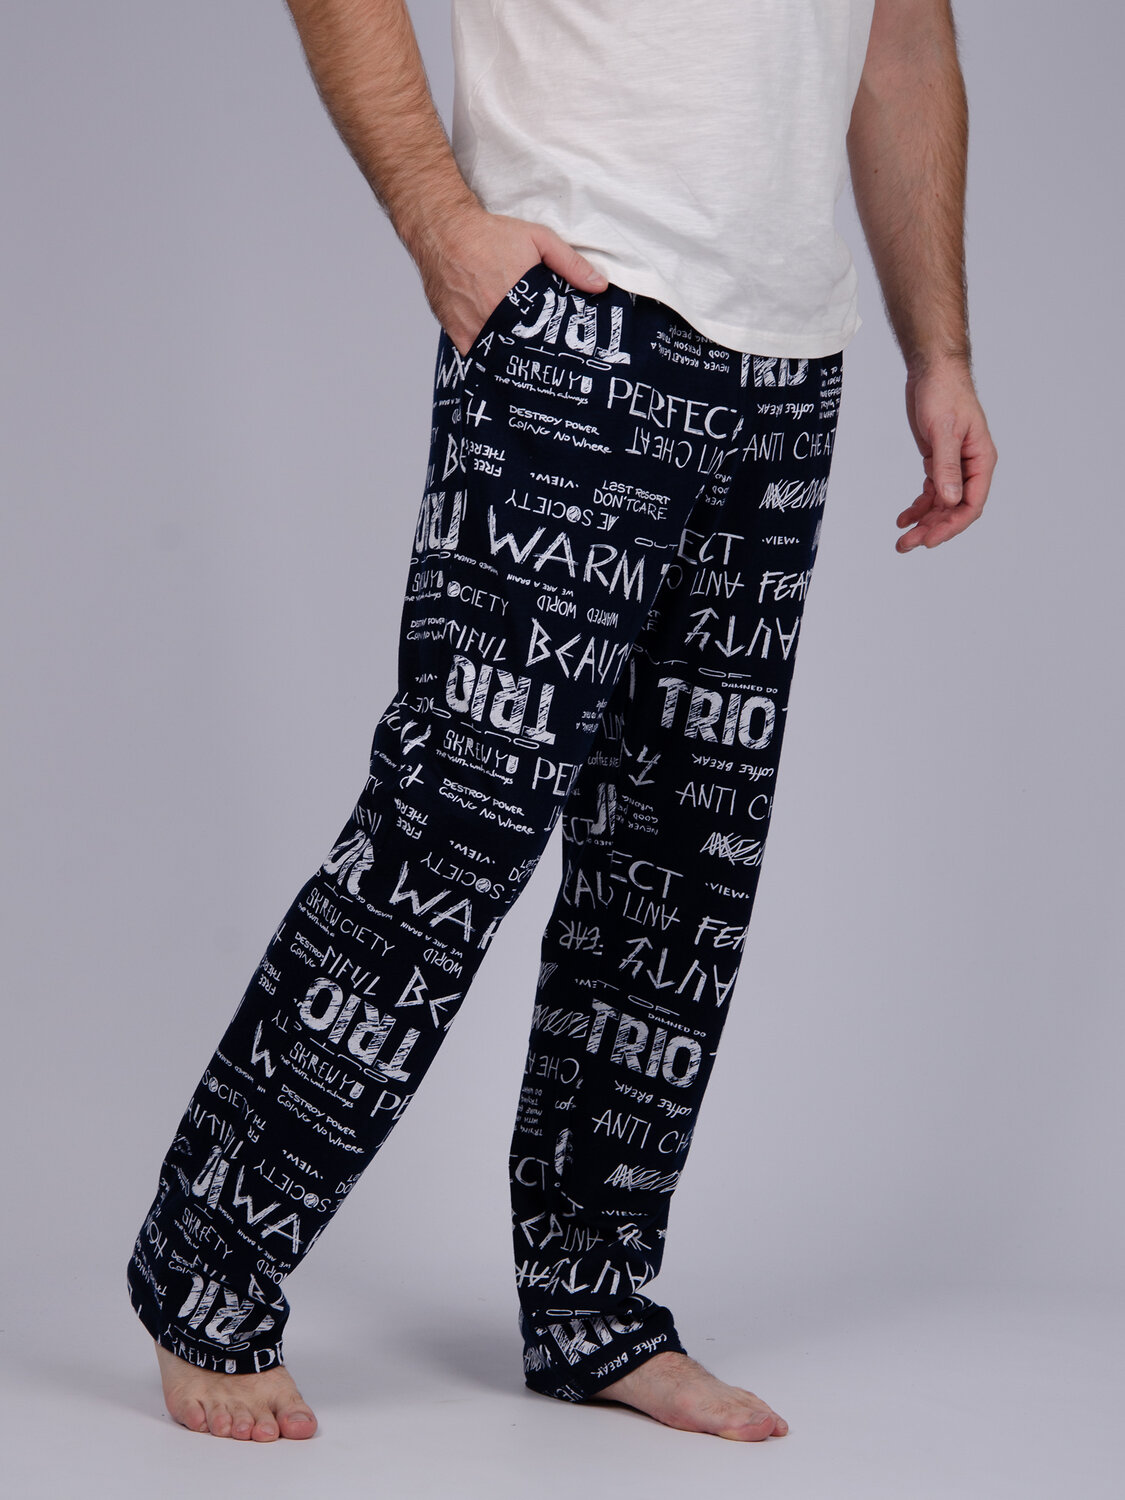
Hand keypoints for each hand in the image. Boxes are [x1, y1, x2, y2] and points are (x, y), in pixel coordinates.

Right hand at [416, 204, 608, 357]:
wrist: (442, 231)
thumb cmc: (489, 234)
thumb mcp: (538, 239)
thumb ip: (570, 263)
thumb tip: (599, 285)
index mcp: (518, 298)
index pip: (544, 338)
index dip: (554, 349)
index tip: (564, 356)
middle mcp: (493, 317)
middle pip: (521, 351)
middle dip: (535, 357)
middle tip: (549, 364)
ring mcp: (472, 328)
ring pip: (498, 357)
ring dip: (512, 360)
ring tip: (527, 362)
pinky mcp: (456, 332)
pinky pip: (475, 356)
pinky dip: (487, 359)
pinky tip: (500, 357)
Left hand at [896, 357, 997, 551]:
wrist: (932, 371)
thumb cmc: (945, 392)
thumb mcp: (944, 430)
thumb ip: (947, 466)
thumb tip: (951, 500)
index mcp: (981, 460)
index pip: (972, 504)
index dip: (952, 525)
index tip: (930, 539)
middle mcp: (970, 467)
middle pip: (955, 509)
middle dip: (933, 529)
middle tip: (908, 544)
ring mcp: (954, 466)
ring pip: (942, 504)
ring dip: (924, 522)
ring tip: (902, 539)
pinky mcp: (937, 461)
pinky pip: (931, 491)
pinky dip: (918, 507)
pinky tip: (903, 518)